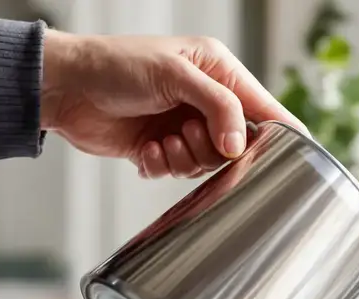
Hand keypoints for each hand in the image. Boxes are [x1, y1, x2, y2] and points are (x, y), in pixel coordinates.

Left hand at [40, 30, 306, 178]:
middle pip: (238, 144)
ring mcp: (184, 125)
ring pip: (208, 163)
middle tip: (185, 132)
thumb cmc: (115, 66)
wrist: (64, 89)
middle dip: (212, 148)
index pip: (264, 106)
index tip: (294, 155)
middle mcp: (206, 100)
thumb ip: (218, 106)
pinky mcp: (162, 148)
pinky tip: (144, 149)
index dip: (280, 132)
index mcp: (219, 71)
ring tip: (160, 140)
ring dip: (183, 158)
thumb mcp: (175, 75)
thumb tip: (240, 144)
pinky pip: (179, 172)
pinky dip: (162, 165)